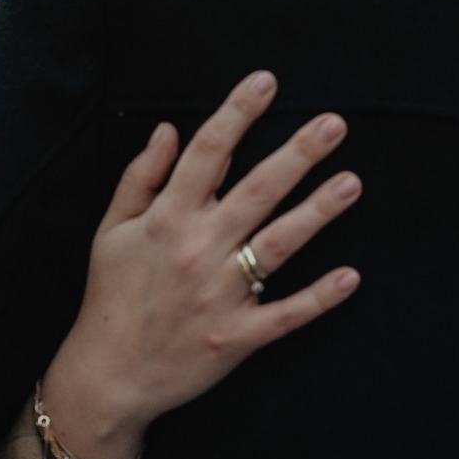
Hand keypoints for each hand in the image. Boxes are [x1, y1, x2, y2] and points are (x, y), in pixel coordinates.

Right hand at [40, 71, 360, 458]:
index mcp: (167, 219)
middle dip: (297, 154)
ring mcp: (219, 294)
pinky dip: (318, 298)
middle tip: (335, 123)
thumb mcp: (111, 230)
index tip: (266, 81)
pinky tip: (350, 276)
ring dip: (317, 212)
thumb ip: (140, 177)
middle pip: (256, 190)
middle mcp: (198, 249)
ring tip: (352, 182)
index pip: (207, 152)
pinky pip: (284, 314)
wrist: (106, 377)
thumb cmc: (111, 296)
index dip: (237, 113)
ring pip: (277, 244)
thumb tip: (167, 128)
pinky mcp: (235, 337)